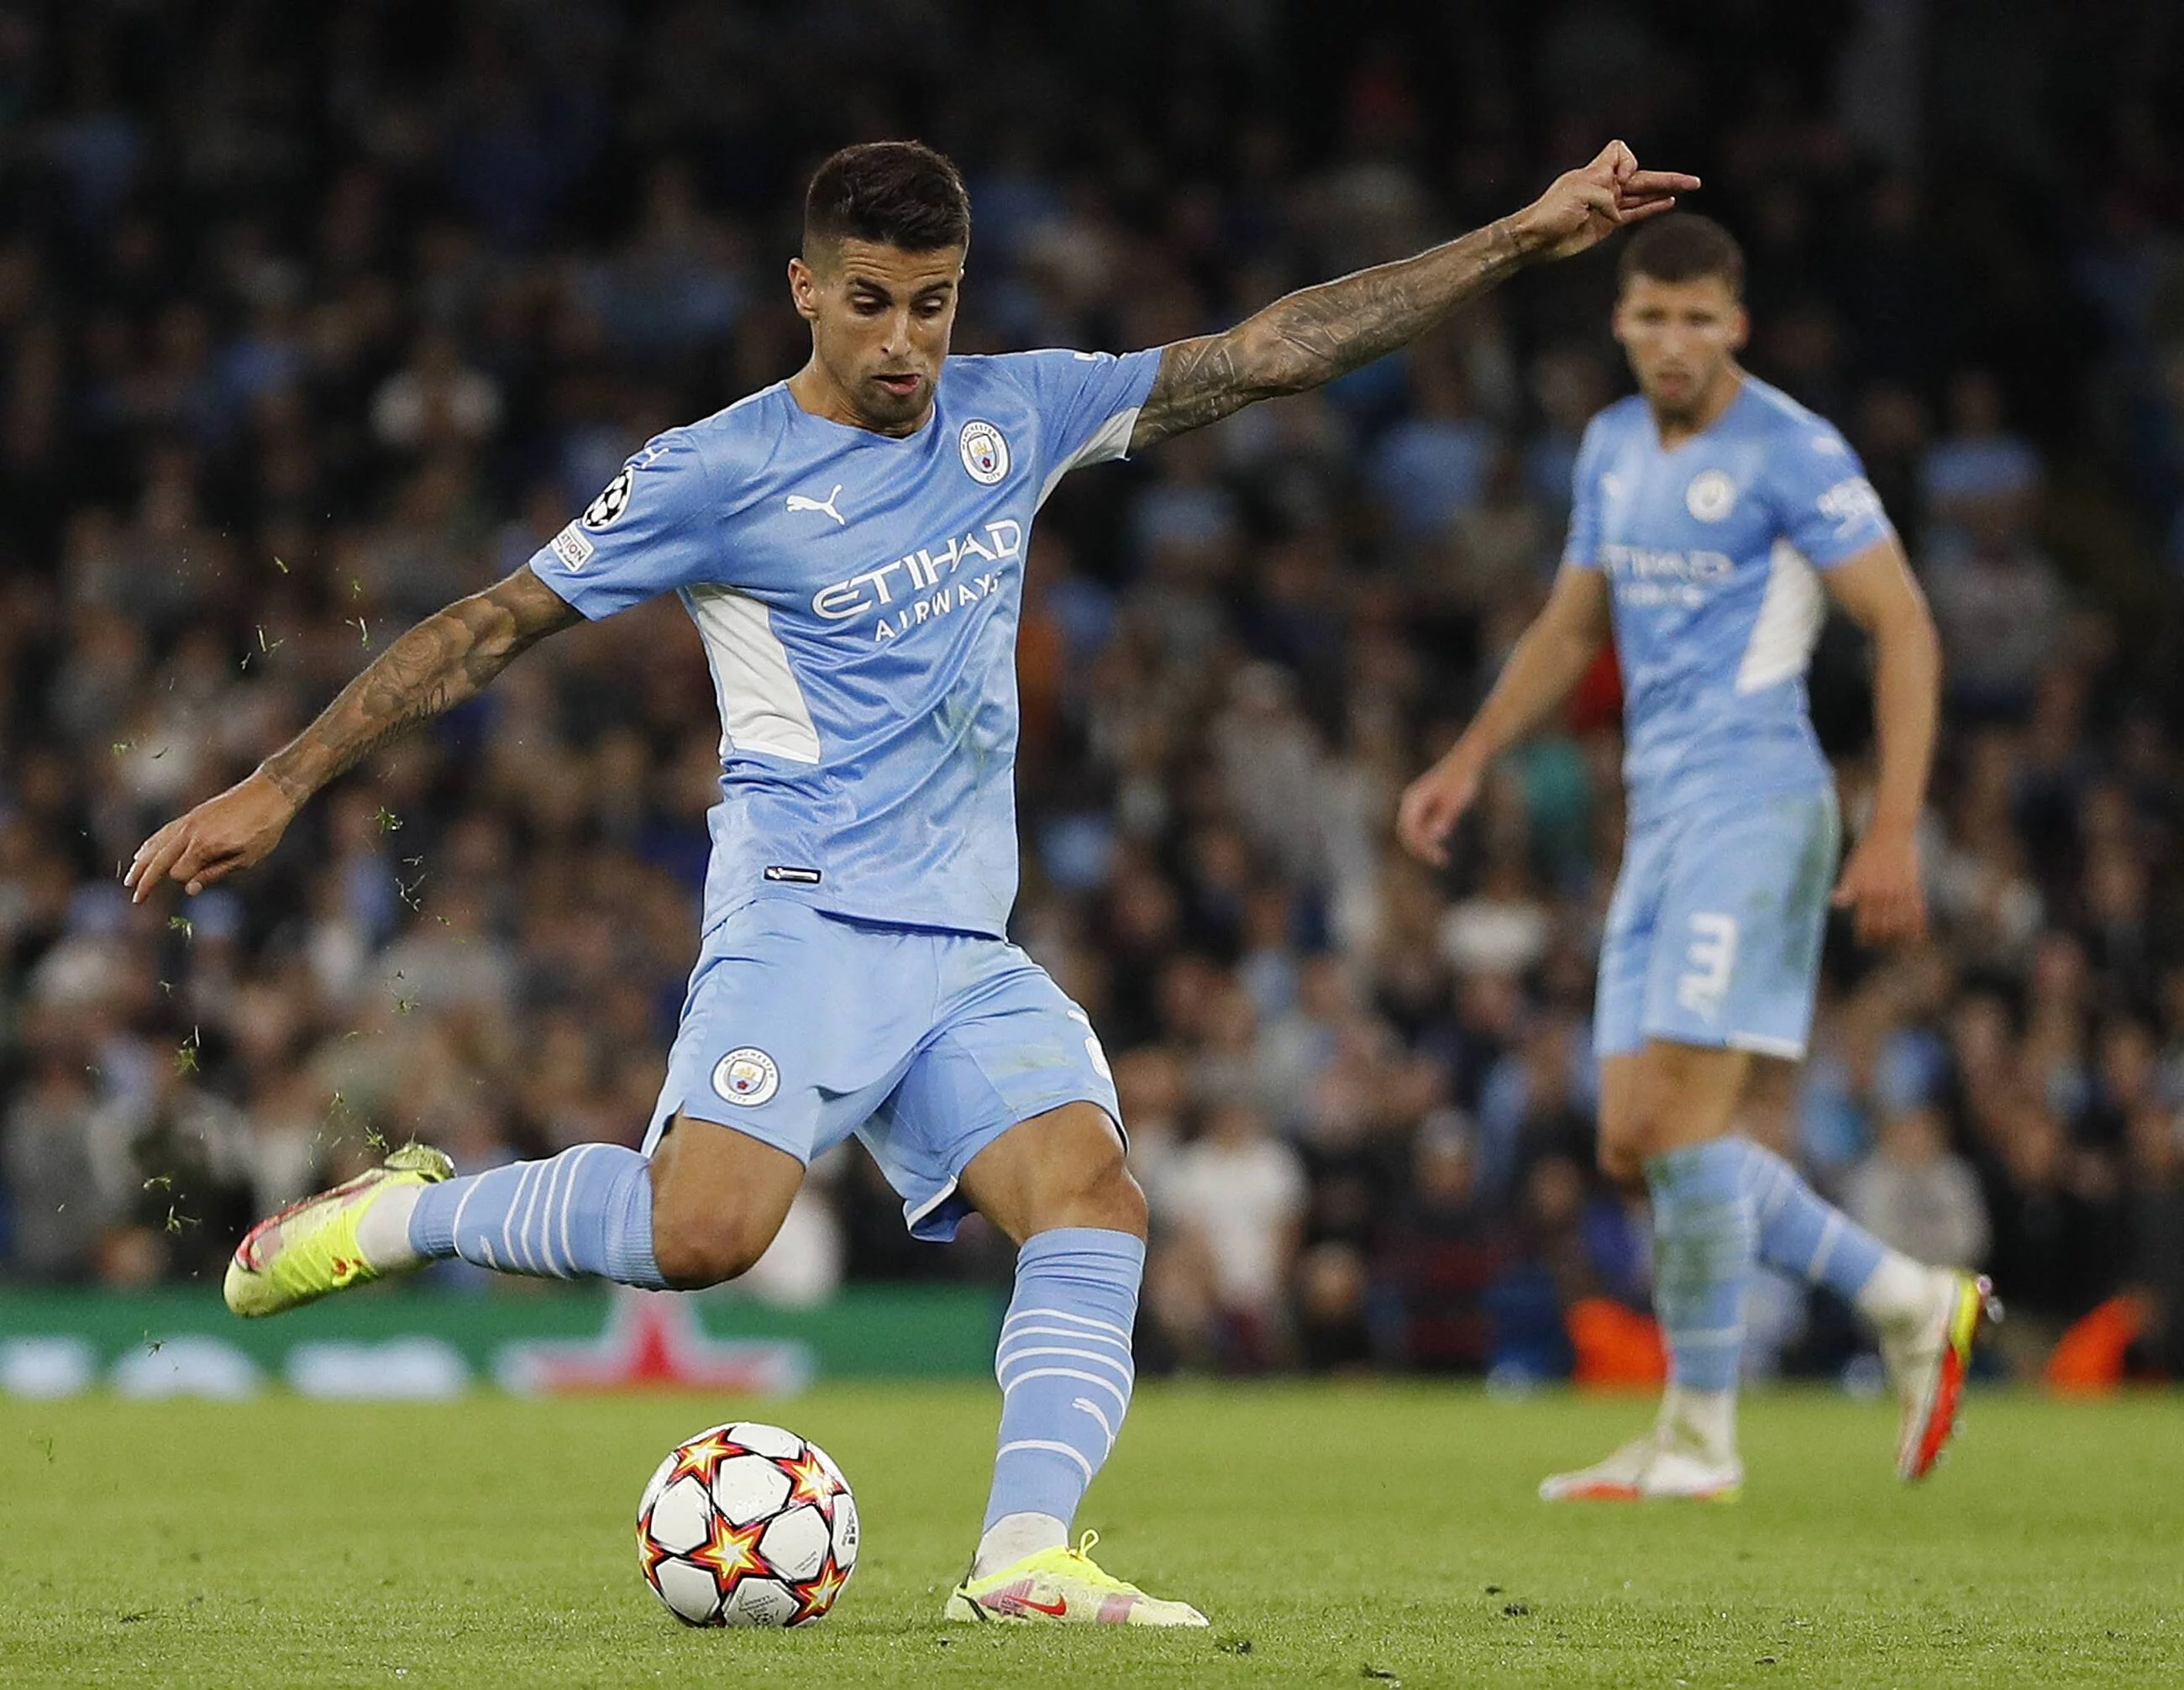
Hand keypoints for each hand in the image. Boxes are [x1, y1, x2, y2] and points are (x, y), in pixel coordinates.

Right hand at [125, 769, 299, 901]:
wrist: (270, 792)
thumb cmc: (264, 828)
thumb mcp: (247, 858)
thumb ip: (215, 873)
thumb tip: (189, 889)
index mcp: (205, 846)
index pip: (178, 873)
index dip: (184, 881)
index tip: (194, 884)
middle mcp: (191, 833)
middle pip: (159, 860)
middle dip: (145, 880)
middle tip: (135, 899)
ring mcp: (189, 821)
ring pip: (157, 844)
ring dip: (142, 863)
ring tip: (130, 879)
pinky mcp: (192, 815)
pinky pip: (164, 832)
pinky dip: (151, 844)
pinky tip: (144, 852)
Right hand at [1396, 752, 1484, 868]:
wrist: (1466, 761)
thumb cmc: (1462, 779)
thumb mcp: (1455, 801)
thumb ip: (1443, 818)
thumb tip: (1433, 836)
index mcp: (1413, 799)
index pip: (1409, 830)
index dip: (1421, 847)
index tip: (1437, 857)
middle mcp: (1409, 802)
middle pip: (1407, 833)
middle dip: (1421, 849)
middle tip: (1441, 860)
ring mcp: (1415, 804)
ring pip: (1413, 832)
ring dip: (1424, 845)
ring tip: (1443, 857)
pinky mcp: (1423, 806)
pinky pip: (1420, 827)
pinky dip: (1428, 838)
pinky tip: (1442, 845)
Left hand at [1509, 140, 1697, 262]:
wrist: (1536, 238)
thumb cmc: (1551, 211)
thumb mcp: (1578, 193)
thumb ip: (1605, 197)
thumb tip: (1618, 215)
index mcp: (1597, 171)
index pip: (1620, 151)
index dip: (1627, 162)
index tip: (1616, 180)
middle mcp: (1605, 185)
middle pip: (1642, 175)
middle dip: (1667, 178)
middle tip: (1695, 181)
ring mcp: (1608, 204)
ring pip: (1642, 194)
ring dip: (1664, 191)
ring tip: (1689, 188)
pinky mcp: (1607, 224)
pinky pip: (1634, 213)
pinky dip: (1650, 208)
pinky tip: (1668, 204)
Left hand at [1830, 822, 1927, 946]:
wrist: (1891, 832)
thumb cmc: (1867, 851)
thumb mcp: (1851, 869)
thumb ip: (1846, 888)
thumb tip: (1834, 902)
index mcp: (1866, 891)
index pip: (1865, 922)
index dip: (1864, 935)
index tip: (1862, 942)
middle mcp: (1883, 894)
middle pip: (1883, 926)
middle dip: (1880, 938)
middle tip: (1877, 943)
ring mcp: (1900, 891)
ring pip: (1901, 922)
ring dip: (1898, 935)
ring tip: (1896, 943)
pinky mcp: (1914, 886)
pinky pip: (1917, 910)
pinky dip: (1918, 924)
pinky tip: (1918, 935)